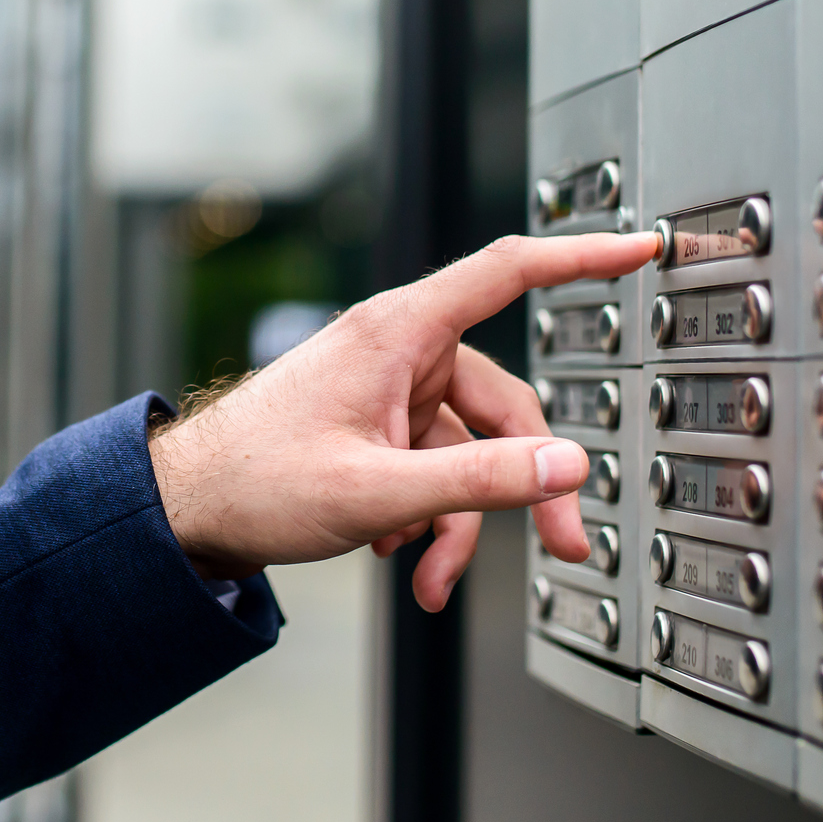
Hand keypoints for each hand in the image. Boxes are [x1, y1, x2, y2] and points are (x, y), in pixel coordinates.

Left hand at [148, 231, 659, 612]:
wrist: (183, 512)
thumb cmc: (252, 481)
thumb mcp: (377, 491)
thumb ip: (478, 481)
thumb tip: (565, 467)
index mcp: (397, 333)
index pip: (507, 272)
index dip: (580, 256)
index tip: (638, 246)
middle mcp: (397, 353)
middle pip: (503, 405)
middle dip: (523, 486)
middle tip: (558, 548)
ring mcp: (386, 393)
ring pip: (467, 453)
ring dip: (458, 521)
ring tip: (428, 576)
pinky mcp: (374, 429)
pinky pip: (432, 468)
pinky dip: (426, 516)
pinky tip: (394, 553)